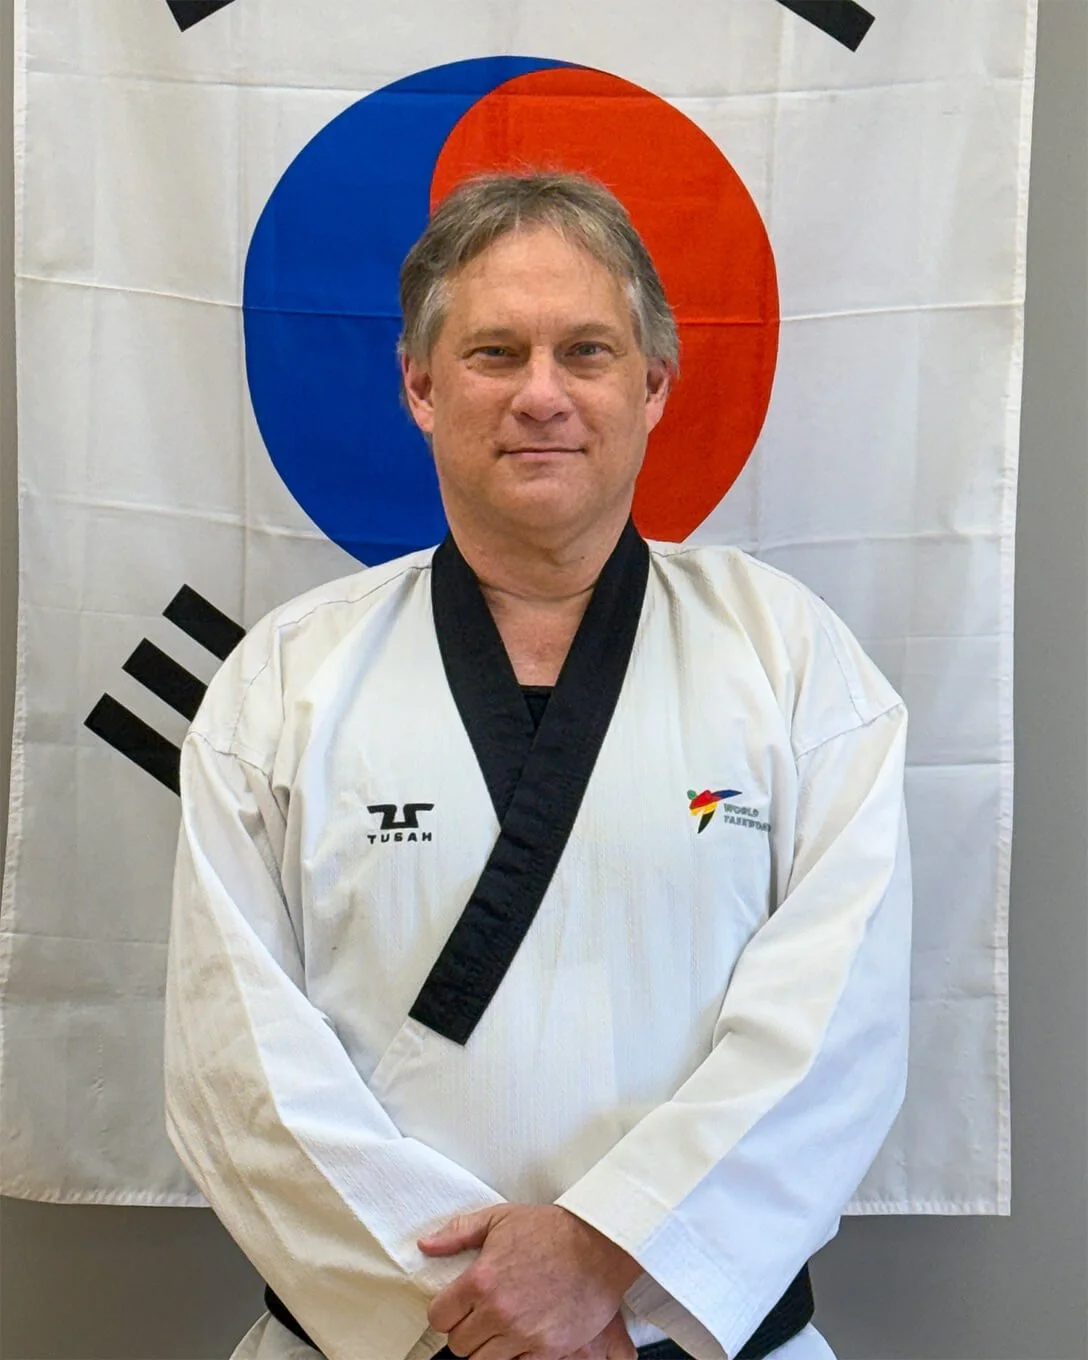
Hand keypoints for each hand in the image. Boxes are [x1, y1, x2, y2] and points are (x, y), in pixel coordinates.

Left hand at [419, 1204, 640, 1359]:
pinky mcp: (546, 1350)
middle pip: (458, 1344)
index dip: (445, 1311)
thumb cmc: (551, 1230)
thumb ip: (458, 1233)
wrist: (599, 1245)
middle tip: (482, 1314)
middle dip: (466, 1329)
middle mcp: (498, 1311)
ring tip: (501, 1327)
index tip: (457, 1306)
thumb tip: (426, 1245)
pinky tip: (520, 1339)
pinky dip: (514, 1357)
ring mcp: (522, 1334)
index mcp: (481, 1279)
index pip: (438, 1317)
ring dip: (488, 1346)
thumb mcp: (499, 1218)